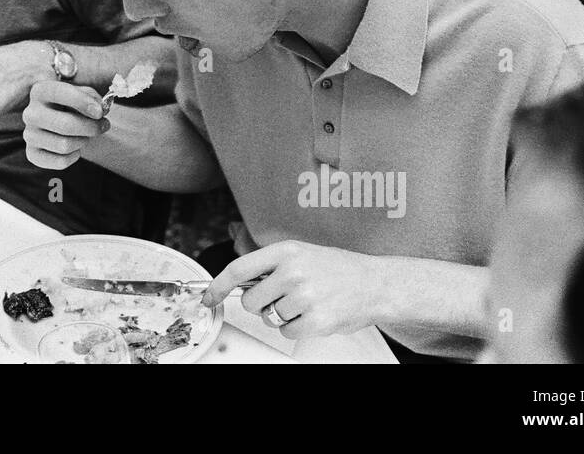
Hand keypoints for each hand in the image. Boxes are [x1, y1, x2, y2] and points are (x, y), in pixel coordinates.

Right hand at [21, 78, 110, 168]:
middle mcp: (31, 113)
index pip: (61, 93)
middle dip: (91, 127)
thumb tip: (101, 109)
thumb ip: (92, 97)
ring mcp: (29, 134)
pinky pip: (60, 161)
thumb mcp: (81, 92)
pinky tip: (75, 147)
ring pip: (64, 145)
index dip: (83, 102)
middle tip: (104, 125)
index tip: (100, 112)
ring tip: (87, 135)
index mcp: (40, 90)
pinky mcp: (32, 153)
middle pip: (65, 125)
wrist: (58, 117)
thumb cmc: (72, 103)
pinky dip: (74, 156)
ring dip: (83, 141)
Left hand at [202, 239, 385, 339]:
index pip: (239, 268)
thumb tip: (237, 276)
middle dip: (261, 305)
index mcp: (286, 250)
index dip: (218, 285)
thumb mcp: (301, 252)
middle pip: (251, 301)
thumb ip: (269, 262)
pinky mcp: (316, 320)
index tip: (208, 297)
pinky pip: (287, 332)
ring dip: (282, 316)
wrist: (375, 283)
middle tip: (283, 298)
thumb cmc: (337, 268)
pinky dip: (296, 328)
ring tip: (306, 303)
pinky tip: (313, 314)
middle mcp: (293, 271)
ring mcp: (305, 296)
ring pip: (269, 318)